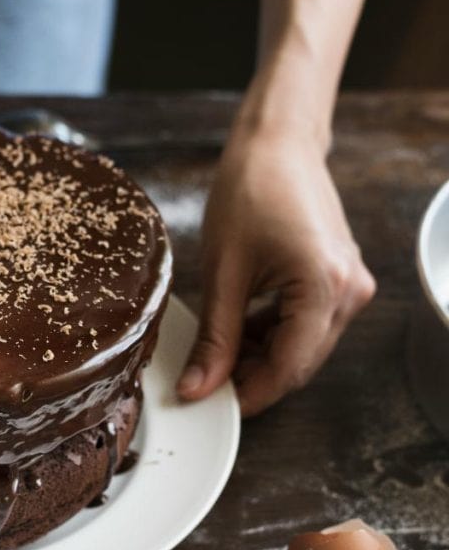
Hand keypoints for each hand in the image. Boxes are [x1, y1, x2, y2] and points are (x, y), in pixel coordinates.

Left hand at [177, 128, 374, 415]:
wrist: (276, 144)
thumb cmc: (249, 191)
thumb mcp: (222, 272)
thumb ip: (215, 337)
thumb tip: (199, 387)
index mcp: (325, 286)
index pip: (288, 367)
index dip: (247, 393)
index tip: (210, 405)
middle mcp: (350, 291)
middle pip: (299, 362)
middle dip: (252, 378)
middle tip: (204, 382)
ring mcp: (350, 285)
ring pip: (303, 347)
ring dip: (261, 357)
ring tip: (215, 352)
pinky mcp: (340, 278)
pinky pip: (307, 324)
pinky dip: (273, 334)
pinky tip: (239, 330)